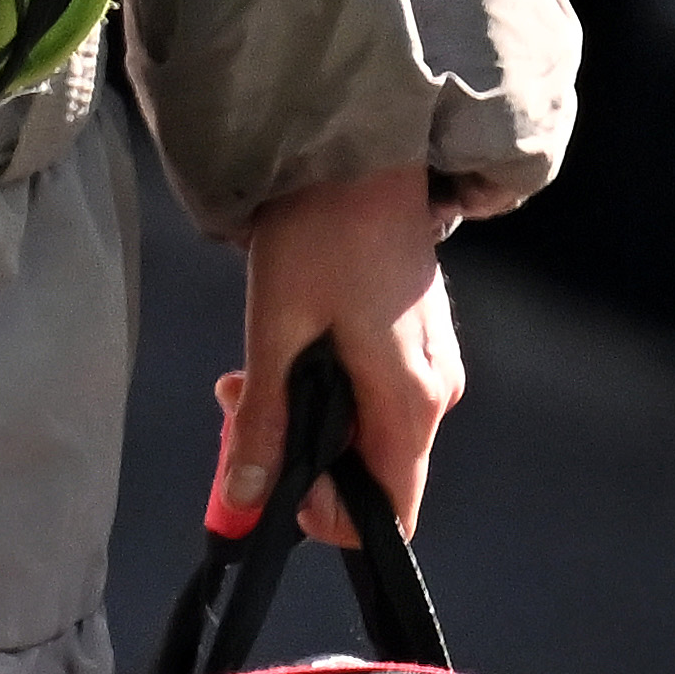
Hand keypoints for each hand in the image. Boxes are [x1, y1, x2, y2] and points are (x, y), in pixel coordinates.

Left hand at [215, 163, 465, 542]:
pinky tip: (284, 349)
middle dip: (298, 457)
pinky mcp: (418, 342)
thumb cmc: (319, 235)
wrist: (358, 157)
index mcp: (411, 402)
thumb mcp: (275, 330)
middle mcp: (436, 394)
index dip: (329, 516)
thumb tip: (245, 499)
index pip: (393, 512)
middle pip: (371, 473)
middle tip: (238, 404)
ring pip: (365, 432)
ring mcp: (432, 367)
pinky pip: (372, 395)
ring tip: (248, 373)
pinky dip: (324, 389)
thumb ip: (265, 422)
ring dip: (303, 418)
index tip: (270, 477)